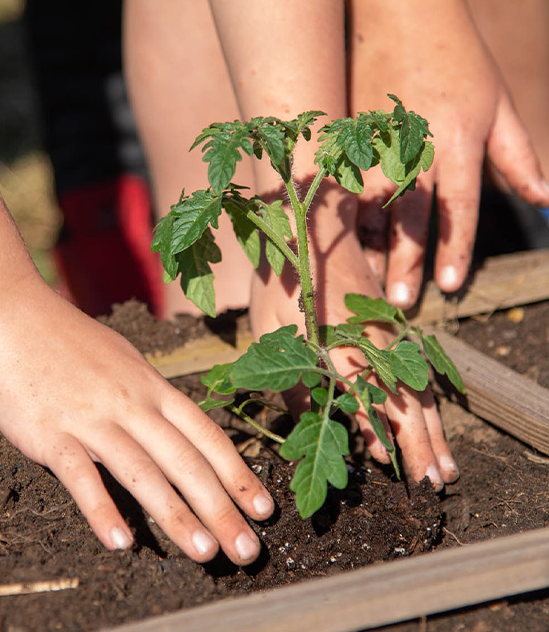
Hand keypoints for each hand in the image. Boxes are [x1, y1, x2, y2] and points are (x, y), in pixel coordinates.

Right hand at [0, 276, 273, 565]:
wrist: (8, 310)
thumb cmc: (62, 336)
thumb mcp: (119, 358)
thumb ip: (145, 393)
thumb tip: (168, 423)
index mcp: (150, 384)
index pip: (205, 434)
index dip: (238, 473)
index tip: (265, 508)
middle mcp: (130, 401)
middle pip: (185, 460)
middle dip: (222, 507)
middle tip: (249, 550)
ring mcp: (91, 416)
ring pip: (143, 472)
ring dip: (176, 515)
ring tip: (204, 552)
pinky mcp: (50, 432)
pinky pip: (81, 476)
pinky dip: (101, 510)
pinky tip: (120, 542)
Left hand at [248, 185, 458, 486]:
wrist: (314, 230)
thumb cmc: (282, 283)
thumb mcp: (270, 332)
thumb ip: (290, 380)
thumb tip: (311, 426)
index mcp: (336, 342)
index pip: (364, 396)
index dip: (376, 433)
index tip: (386, 466)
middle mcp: (372, 341)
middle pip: (404, 399)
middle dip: (420, 445)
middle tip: (433, 485)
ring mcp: (390, 333)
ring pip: (420, 389)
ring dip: (435, 431)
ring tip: (446, 469)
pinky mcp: (395, 327)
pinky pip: (419, 372)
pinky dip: (430, 403)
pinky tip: (435, 425)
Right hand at [347, 0, 548, 307]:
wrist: (396, 5)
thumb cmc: (456, 55)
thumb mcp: (499, 103)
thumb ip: (520, 157)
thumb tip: (548, 201)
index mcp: (458, 138)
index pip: (458, 207)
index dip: (453, 250)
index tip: (446, 287)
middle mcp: (415, 143)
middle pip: (409, 214)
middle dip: (405, 261)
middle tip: (397, 302)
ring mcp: (373, 138)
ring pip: (366, 202)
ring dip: (366, 244)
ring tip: (363, 279)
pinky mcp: (343, 131)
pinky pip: (339, 179)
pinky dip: (339, 211)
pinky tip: (338, 237)